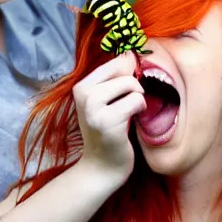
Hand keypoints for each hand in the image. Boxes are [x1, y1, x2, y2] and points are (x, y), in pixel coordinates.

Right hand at [73, 52, 145, 182]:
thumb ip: (115, 79)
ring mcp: (93, 108)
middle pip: (124, 72)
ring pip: (131, 85)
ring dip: (137, 100)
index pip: (115, 63)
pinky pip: (136, 101)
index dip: (129, 74)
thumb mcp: (105, 101)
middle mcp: (84, 94)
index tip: (127, 92)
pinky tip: (130, 124)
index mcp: (81, 86)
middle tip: (127, 107)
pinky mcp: (107, 121)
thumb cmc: (108, 132)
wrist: (101, 167)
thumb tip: (131, 54)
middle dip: (134, 88)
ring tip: (128, 115)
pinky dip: (140, 111)